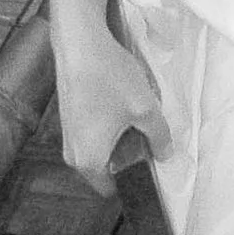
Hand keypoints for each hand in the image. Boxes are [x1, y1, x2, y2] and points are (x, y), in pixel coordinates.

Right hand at [56, 31, 168, 195]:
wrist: (79, 45)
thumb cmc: (109, 79)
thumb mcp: (146, 108)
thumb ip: (160, 136)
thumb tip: (165, 153)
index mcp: (88, 160)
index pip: (111, 189)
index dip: (133, 182)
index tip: (151, 170)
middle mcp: (72, 154)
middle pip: (106, 169)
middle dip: (129, 158)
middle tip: (150, 139)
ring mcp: (68, 136)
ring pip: (100, 150)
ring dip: (120, 140)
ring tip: (137, 119)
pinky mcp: (69, 119)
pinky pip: (93, 135)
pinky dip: (109, 127)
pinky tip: (122, 106)